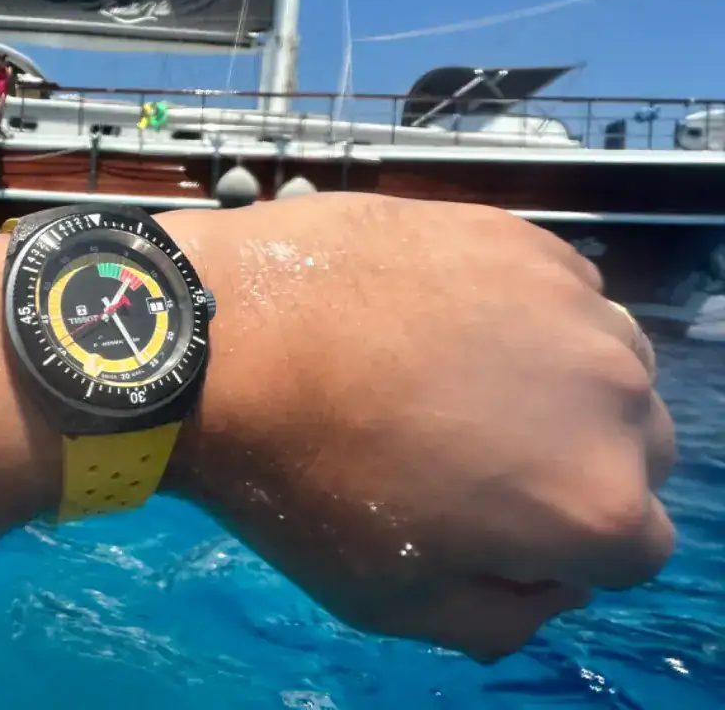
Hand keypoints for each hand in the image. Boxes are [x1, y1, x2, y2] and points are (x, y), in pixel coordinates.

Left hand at [163, 193, 674, 661]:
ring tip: (449, 379)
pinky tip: (435, 318)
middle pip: (630, 449)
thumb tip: (546, 581)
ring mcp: (570, 303)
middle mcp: (613, 396)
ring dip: (554, 383)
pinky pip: (557, 293)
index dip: (558, 546)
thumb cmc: (298, 482)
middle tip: (464, 452)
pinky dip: (520, 314)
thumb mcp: (393, 605)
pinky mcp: (519, 236)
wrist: (221, 340)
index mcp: (595, 502)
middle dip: (570, 463)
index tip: (483, 522)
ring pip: (604, 363)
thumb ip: (503, 617)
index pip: (630, 547)